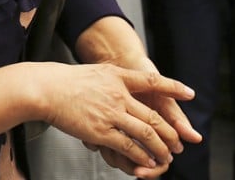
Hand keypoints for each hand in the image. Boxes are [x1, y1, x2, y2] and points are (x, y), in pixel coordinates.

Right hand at [42, 63, 194, 176]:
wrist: (44, 89)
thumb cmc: (65, 81)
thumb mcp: (94, 72)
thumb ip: (113, 80)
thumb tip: (126, 87)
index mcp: (116, 76)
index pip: (151, 81)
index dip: (173, 87)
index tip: (189, 93)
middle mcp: (117, 94)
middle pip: (153, 115)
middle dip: (170, 132)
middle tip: (177, 143)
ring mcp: (110, 113)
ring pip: (145, 133)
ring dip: (159, 148)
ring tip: (166, 157)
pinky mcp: (100, 131)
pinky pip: (127, 146)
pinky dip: (140, 156)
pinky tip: (145, 161)